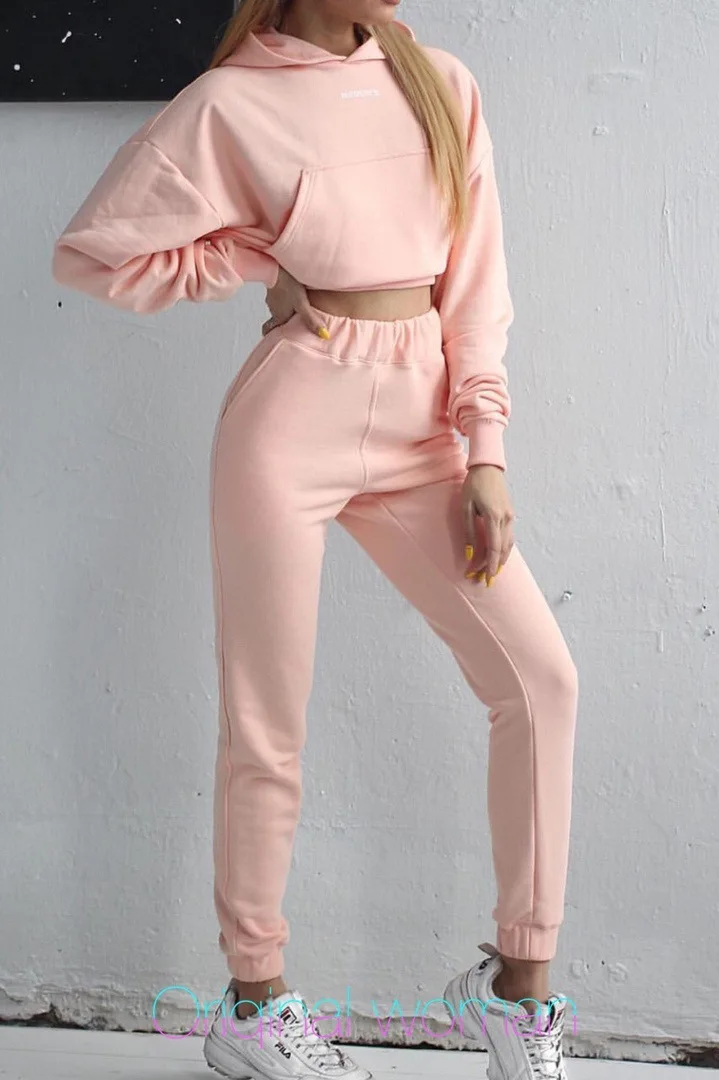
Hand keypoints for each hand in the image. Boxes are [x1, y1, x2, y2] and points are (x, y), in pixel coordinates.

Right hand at [261, 266, 329, 338]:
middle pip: (277, 318)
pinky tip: (294, 291)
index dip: (271, 334)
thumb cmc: (287, 283)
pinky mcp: (274, 284)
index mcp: (279, 316)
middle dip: (285, 321)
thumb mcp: (302, 303)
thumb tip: (323, 335)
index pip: (268, 330)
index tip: (276, 338)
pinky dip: (286, 296)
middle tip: (295, 322)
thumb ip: (311, 320)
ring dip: (287, 308)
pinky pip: (280, 294)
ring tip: (298, 306)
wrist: (276, 262)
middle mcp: (273, 308)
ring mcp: (272, 296)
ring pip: (278, 306)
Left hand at [463, 464, 515, 586]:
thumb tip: (471, 552)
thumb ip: (470, 531)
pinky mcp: (510, 514)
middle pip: (502, 550)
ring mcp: (510, 517)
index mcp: (494, 517)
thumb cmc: (473, 485)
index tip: (485, 578)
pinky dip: (504, 550)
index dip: (489, 565)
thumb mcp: (466, 508)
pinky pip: (509, 537)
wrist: (488, 467)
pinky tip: (498, 557)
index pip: (494, 548)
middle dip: (493, 567)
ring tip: (491, 572)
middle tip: (484, 581)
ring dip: (500, 560)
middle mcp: (506, 519)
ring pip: (508, 545)